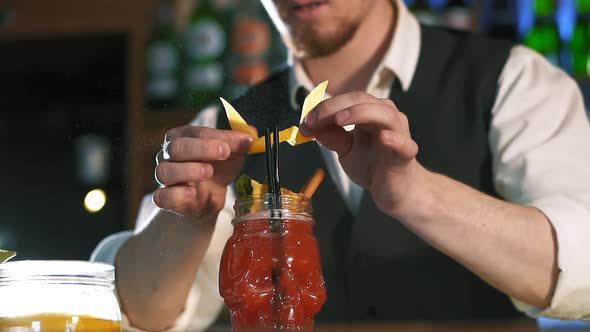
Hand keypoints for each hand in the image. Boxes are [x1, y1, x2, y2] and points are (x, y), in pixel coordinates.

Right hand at [153, 125, 253, 217]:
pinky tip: (192, 193)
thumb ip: (240, 143)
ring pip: (165, 171)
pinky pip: (162, 196)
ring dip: (188, 170)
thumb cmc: (217, 169)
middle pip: (176, 147)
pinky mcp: (165, 198)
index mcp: (184, 137)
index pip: (195, 132)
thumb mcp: (231, 154)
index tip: (232, 144)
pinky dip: (176, 194)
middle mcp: (169, 154)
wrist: (209, 198)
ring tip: (208, 172)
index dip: (215, 136)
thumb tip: (250, 135)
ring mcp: (164, 177)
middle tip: (224, 153)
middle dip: (202, 148)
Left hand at [299, 91, 423, 215]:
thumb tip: (311, 128)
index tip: (305, 122)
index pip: (347, 101)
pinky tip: (384, 138)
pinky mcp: (406, 154)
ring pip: (384, 114)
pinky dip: (395, 140)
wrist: (394, 190)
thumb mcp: (346, 151)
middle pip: (362, 100)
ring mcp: (399, 133)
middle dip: (334, 107)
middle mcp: (386, 116)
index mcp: (371, 112)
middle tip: (313, 121)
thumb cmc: (373, 165)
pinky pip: (404, 144)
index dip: (324, 108)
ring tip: (339, 120)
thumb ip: (332, 138)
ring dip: (359, 113)